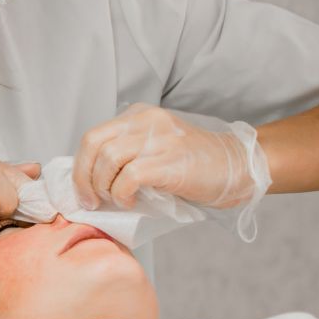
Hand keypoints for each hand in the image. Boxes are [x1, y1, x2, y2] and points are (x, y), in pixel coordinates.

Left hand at [72, 104, 266, 210]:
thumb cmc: (194, 165)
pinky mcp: (171, 161)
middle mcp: (147, 121)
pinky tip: (132, 202)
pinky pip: (130, 176)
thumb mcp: (154, 148)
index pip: (93, 137)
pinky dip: (122, 194)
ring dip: (104, 187)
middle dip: (84, 178)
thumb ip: (126, 154)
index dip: (80, 167)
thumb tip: (90, 182)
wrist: (238, 167)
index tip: (82, 191)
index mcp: (139, 116)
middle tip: (91, 201)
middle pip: (93, 144)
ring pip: (108, 158)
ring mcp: (160, 139)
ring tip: (116, 200)